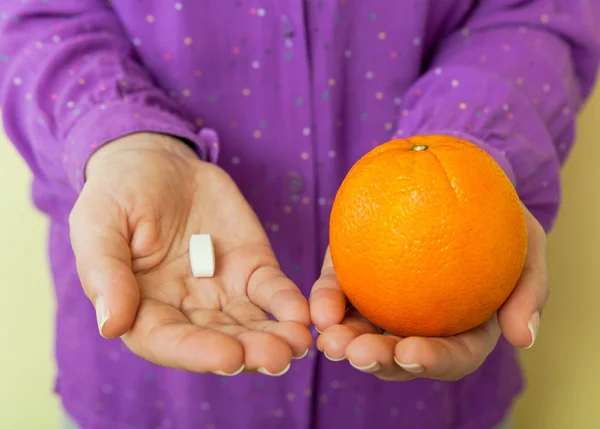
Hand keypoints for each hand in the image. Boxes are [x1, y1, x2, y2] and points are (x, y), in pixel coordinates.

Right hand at [69, 133, 311, 375]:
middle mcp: (185, 309)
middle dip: (249, 350)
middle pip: (219, 339)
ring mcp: (222, 290)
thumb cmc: (118, 192)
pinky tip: (304, 314)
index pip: (169, 342)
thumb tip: (111, 326)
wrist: (158, 161)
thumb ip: (105, 273)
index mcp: (142, 308)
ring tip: (298, 342)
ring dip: (275, 336)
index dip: (198, 353)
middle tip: (279, 355)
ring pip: (251, 323)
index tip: (229, 357)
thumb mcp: (99, 223)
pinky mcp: (251, 268)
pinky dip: (288, 304)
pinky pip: (272, 291)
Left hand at [309, 205, 547, 380]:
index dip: (433, 361)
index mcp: (463, 328)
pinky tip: (318, 311)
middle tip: (358, 353)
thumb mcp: (528, 245)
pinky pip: (338, 294)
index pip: (453, 355)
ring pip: (362, 333)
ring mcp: (384, 301)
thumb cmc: (498, 217)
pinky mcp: (355, 276)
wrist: (455, 177)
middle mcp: (420, 323)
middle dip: (378, 360)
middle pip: (399, 354)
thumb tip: (521, 340)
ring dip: (344, 342)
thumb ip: (528, 289)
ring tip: (330, 342)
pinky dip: (327, 303)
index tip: (411, 352)